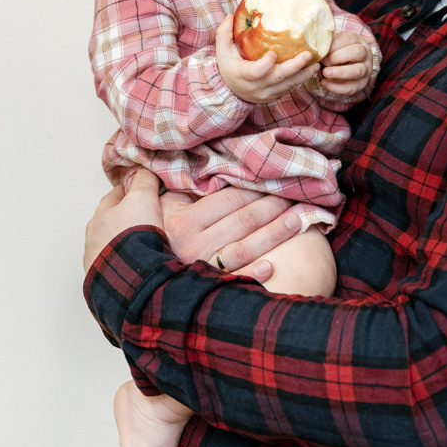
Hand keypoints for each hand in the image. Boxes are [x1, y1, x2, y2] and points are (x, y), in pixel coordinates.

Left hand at [83, 168, 163, 271]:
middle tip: (142, 218)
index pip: (115, 195)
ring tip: (139, 245)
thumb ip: (145, 181)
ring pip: (109, 244)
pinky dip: (122, 262)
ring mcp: (95, 259)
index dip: (130, 191)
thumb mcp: (143, 199)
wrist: (129, 277)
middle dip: (123, 218)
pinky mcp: (101, 279)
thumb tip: (146, 168)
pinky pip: (113, 265)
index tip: (141, 190)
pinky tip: (134, 264)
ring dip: (121, 242)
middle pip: (109, 220)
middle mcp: (93, 236)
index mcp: (101, 215)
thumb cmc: (133, 236)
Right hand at [160, 186, 300, 279]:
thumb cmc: (163, 233)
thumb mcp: (165, 208)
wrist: (149, 275)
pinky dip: (254, 272)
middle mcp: (193, 245)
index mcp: (184, 222)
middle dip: (272, 206)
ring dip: (275, 233)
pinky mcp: (211, 287)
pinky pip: (237, 278)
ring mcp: (203, 267)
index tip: (273, 180)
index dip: (255, 189)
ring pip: (245, 248)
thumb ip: (178, 187)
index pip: (229, 200)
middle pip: (243, 221)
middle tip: (293, 194)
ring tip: (296, 219)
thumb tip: (186, 160)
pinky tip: (273, 265)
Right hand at [215, 13, 318, 104]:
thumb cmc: (228, 67)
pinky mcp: (274, 96)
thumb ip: (224, 33)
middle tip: (308, 55)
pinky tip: (310, 70)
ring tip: (316, 64)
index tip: (274, 53)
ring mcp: (266, 93)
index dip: (266, 64)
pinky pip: (289, 88)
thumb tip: (230, 15)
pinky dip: (300, 80)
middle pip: (278, 77)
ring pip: (287, 85)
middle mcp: (255, 86)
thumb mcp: (222, 50)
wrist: (231, 92)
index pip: (256, 72)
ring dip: (303, 75)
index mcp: (242, 74)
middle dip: (295, 66)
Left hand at [319, 34, 373, 97]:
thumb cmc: (338, 52)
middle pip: (357, 52)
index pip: (348, 39)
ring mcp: (366, 69)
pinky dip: (336, 87)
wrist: (350, 65)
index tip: (321, 50)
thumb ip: (327, 45)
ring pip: (357, 71)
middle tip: (324, 61)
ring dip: (339, 72)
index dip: (334, 44)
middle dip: (338, 57)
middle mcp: (365, 54)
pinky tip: (324, 83)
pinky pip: (351, 87)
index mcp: (357, 41)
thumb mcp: (335, 45)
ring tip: (324, 73)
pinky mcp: (361, 84)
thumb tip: (314, 46)